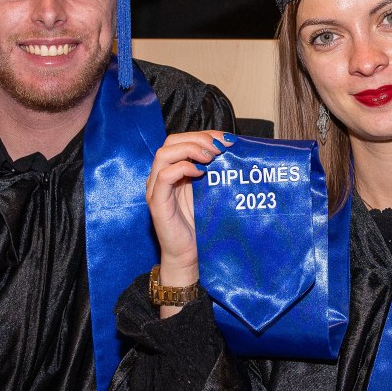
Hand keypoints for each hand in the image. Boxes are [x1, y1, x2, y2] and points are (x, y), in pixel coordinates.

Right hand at [145, 130, 229, 313]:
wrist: (191, 256)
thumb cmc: (202, 225)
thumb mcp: (212, 192)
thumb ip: (216, 172)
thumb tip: (235, 150)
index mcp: (174, 170)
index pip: (183, 140)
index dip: (204, 134)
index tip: (227, 139)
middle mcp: (161, 176)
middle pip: (171, 142)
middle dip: (198, 138)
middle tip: (220, 147)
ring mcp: (156, 188)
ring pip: (164, 154)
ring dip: (190, 149)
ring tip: (211, 157)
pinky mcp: (156, 202)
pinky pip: (164, 176)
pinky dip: (182, 168)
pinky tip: (200, 172)